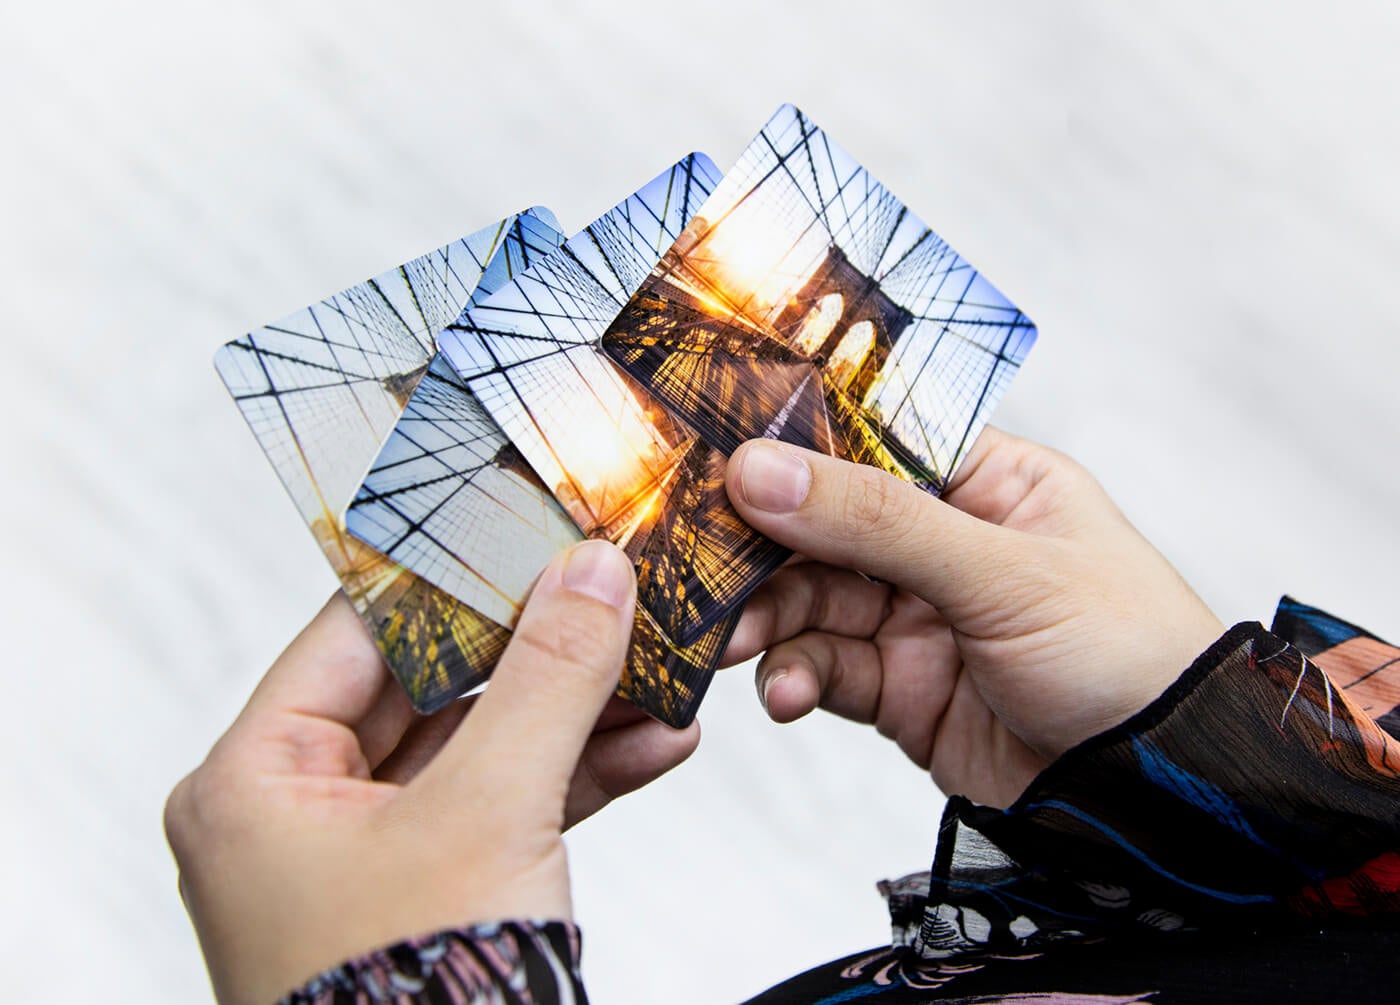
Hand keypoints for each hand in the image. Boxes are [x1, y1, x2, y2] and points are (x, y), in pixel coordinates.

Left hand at [165, 541, 695, 1004]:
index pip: (359, 633)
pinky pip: (505, 808)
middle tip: (610, 597)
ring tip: (660, 673)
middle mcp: (298, 814)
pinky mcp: (432, 894)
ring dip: (578, 715)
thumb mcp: (490, 814)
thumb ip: (546, 681)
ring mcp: (369, 858)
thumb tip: (590, 573)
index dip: (457, 577)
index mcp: (254, 781)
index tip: (535, 533)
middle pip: (432, 687)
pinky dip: (578, 776)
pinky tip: (654, 743)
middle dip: (540, 652)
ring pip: (481, 747)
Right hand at [723, 429, 1223, 807]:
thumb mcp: (1001, 572)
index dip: (796, 445)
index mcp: (986, 482)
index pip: (872, 442)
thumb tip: (763, 470)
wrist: (1160, 794)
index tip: (721, 451)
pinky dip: (794, 677)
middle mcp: (946, 543)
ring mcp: (919, 616)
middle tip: (707, 562)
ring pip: (813, 599)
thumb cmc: (1127, 653)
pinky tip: (783, 691)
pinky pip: (825, 668)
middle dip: (767, 545)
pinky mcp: (900, 688)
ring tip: (736, 639)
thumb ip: (877, 521)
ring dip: (768, 617)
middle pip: (827, 523)